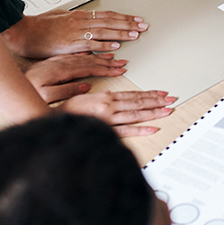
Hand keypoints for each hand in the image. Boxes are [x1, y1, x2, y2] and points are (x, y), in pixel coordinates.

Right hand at [1, 10, 147, 58]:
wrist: (23, 32)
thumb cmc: (39, 26)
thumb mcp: (60, 16)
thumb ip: (75, 19)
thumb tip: (86, 18)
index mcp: (79, 16)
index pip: (107, 15)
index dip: (124, 17)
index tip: (137, 19)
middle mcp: (80, 22)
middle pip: (110, 22)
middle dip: (129, 24)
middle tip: (143, 26)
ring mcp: (76, 33)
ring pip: (104, 32)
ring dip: (121, 33)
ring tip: (136, 34)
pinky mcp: (70, 44)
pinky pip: (90, 45)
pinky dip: (104, 45)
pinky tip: (115, 46)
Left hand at [24, 53, 127, 102]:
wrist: (5, 67)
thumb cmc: (24, 84)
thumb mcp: (44, 94)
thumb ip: (65, 90)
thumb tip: (85, 87)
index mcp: (63, 69)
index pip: (91, 68)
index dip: (108, 69)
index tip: (120, 70)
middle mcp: (64, 60)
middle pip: (93, 58)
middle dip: (111, 60)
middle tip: (124, 60)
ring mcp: (60, 57)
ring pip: (86, 51)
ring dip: (102, 51)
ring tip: (116, 53)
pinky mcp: (56, 56)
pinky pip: (77, 50)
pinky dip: (88, 49)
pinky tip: (94, 50)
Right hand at [58, 90, 176, 136]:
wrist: (51, 120)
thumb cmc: (68, 111)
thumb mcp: (87, 98)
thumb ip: (104, 99)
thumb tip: (117, 99)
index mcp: (106, 97)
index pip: (133, 95)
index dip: (149, 94)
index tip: (162, 94)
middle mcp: (109, 106)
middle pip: (138, 103)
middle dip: (157, 101)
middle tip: (172, 100)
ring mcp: (108, 119)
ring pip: (135, 114)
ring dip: (153, 113)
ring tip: (168, 111)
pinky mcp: (104, 130)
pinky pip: (125, 130)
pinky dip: (140, 129)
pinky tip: (152, 129)